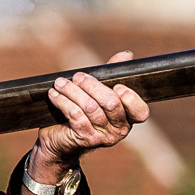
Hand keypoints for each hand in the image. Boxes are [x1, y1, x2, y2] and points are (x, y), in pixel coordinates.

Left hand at [33, 51, 149, 179]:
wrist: (59, 138)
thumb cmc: (83, 111)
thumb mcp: (98, 91)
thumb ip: (112, 75)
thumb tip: (126, 55)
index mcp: (128, 117)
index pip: (140, 111)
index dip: (131, 98)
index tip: (116, 85)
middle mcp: (120, 130)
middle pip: (111, 103)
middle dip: (93, 86)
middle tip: (78, 76)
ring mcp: (103, 137)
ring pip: (90, 107)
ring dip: (73, 91)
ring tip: (60, 82)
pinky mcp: (86, 139)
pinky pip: (76, 115)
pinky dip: (63, 101)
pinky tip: (54, 94)